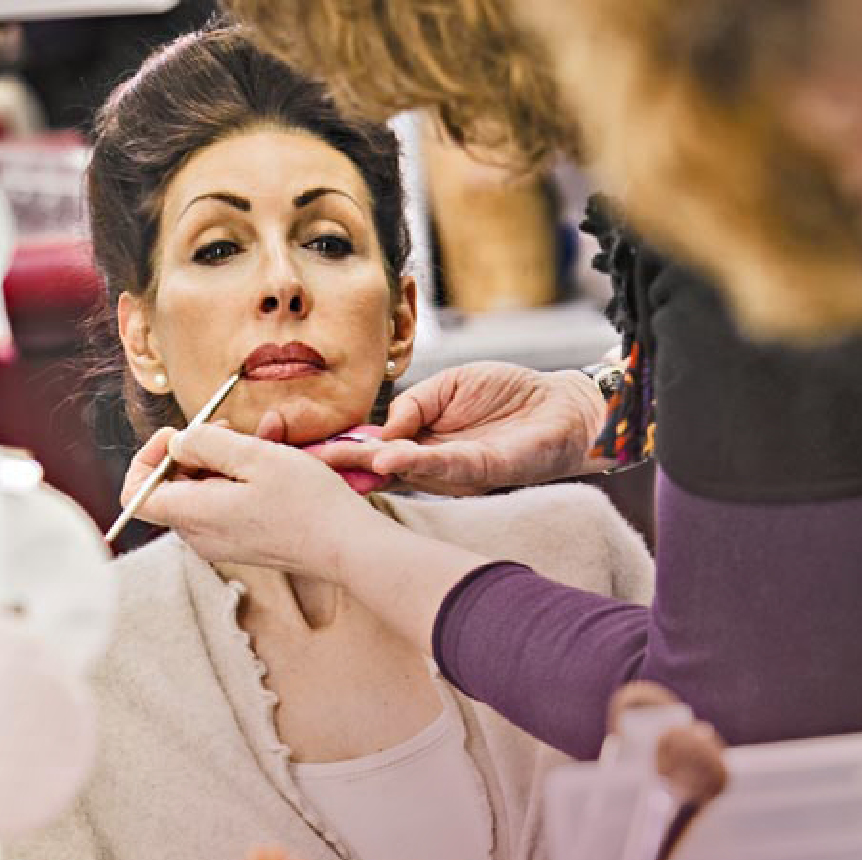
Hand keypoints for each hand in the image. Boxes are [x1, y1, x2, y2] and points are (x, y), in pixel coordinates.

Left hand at [119, 424, 379, 581]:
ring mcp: (223, 543)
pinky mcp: (244, 543)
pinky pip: (227, 504)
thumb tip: (178, 443)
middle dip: (196, 451)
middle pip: (173, 487)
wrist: (348, 546)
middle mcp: (201, 536)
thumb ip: (206, 444)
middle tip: (227, 428)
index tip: (179, 435)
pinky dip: (242, 479)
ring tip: (264, 436)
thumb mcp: (256, 457)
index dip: (148, 458)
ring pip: (204, 492)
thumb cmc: (308, 503)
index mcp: (195, 515)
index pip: (136, 494)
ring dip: (226, 459)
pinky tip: (274, 460)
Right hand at [314, 362, 608, 494]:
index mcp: (418, 438)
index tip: (299, 444)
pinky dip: (414, 462)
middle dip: (339, 464)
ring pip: (402, 472)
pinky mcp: (480, 472)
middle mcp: (429, 461)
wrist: (562, 406)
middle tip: (301, 462)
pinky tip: (389, 458)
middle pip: (376, 467)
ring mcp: (452, 472)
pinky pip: (441, 467)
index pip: (369, 446)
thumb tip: (381, 431)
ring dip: (368, 466)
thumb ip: (413, 405)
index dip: (337, 446)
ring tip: (337, 460)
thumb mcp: (449, 385)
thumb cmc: (510, 393)